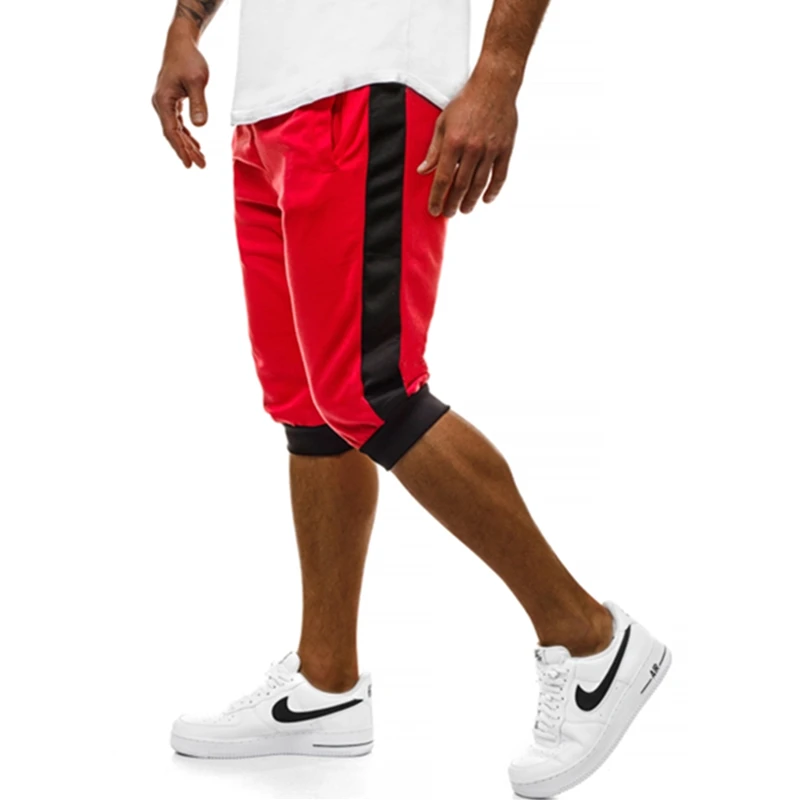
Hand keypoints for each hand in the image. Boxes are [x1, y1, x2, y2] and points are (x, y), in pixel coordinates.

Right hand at [152, 22, 208, 167]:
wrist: (181, 43)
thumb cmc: (188, 59)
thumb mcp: (197, 81)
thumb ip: (199, 103)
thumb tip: (200, 125)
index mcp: (163, 101)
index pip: (171, 131)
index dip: (180, 149)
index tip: (189, 163)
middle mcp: (161, 104)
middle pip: (173, 134)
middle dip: (186, 151)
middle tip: (201, 165)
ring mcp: (165, 103)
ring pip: (176, 130)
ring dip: (188, 145)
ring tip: (200, 160)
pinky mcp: (172, 101)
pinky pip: (178, 123)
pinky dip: (186, 135)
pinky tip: (195, 144)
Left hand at [419, 73, 517, 216]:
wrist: (494, 86)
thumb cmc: (466, 102)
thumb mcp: (443, 122)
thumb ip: (434, 149)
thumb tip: (423, 171)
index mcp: (454, 142)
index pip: (443, 178)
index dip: (437, 197)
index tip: (434, 209)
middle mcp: (472, 148)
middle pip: (461, 185)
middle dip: (453, 203)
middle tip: (449, 213)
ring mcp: (491, 149)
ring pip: (479, 184)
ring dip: (471, 200)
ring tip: (465, 210)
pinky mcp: (505, 148)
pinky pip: (499, 175)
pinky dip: (493, 190)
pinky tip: (486, 199)